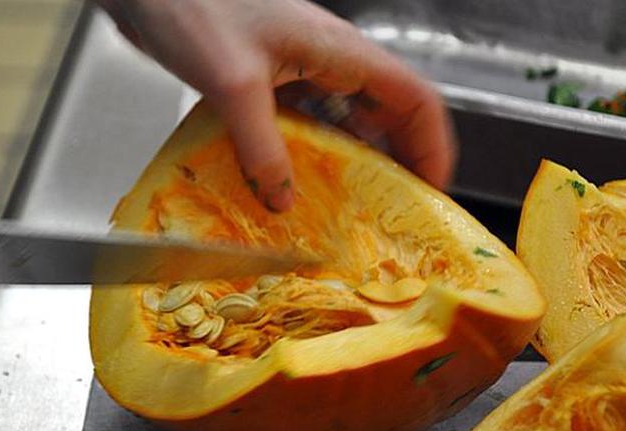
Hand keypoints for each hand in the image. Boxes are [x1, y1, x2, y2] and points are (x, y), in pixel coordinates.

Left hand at [99, 0, 455, 211]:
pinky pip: (303, 125)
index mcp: (339, 51)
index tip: (431, 193)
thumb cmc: (193, 7)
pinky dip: (306, 156)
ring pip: (345, 123)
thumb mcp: (233, 84)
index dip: (433, 147)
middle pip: (387, 115)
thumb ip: (262, 146)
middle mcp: (327, 61)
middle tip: (392, 215)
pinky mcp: (268, 82)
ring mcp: (298, 71)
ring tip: (350, 211)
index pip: (414, 99)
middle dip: (398, 164)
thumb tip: (283, 199)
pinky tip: (293, 185)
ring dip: (352, 164)